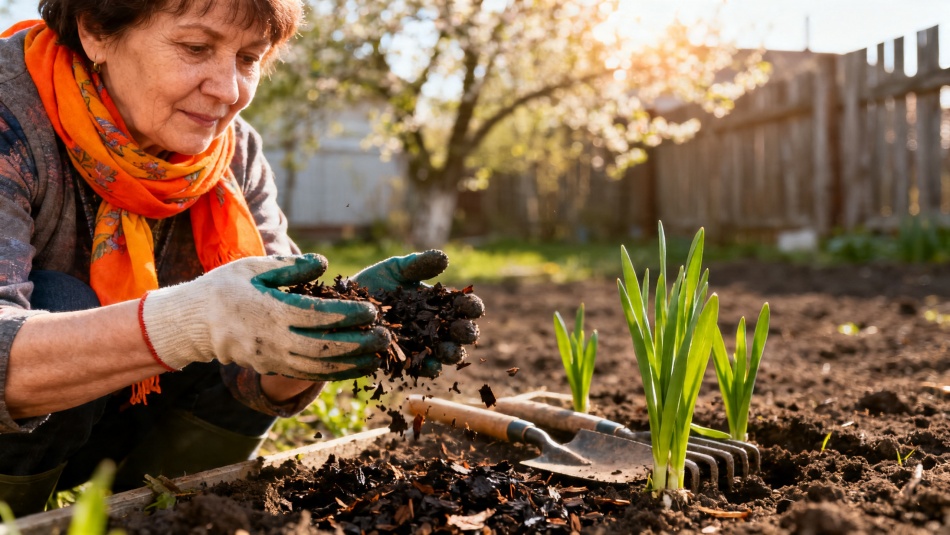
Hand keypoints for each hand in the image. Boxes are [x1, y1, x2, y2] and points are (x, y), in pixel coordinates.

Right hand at [140, 254, 389, 380]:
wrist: (193, 323)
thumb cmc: (225, 287)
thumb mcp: (254, 266)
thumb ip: (291, 266)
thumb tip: (323, 263)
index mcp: (271, 311)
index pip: (318, 316)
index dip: (348, 314)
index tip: (372, 310)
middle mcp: (274, 340)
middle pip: (324, 347)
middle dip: (358, 343)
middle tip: (385, 336)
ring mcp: (272, 359)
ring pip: (319, 367)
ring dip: (352, 363)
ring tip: (378, 356)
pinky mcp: (272, 368)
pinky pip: (308, 374)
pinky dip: (335, 372)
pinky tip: (356, 367)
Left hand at [351, 250, 484, 376]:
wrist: (344, 306)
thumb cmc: (375, 284)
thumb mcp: (396, 269)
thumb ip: (418, 264)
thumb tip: (445, 258)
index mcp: (440, 303)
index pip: (464, 306)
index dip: (471, 306)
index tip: (469, 305)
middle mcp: (437, 325)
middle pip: (461, 332)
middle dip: (466, 332)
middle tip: (463, 330)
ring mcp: (422, 344)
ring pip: (447, 353)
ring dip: (452, 353)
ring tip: (449, 351)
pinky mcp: (406, 360)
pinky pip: (422, 368)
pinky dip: (428, 368)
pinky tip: (430, 365)